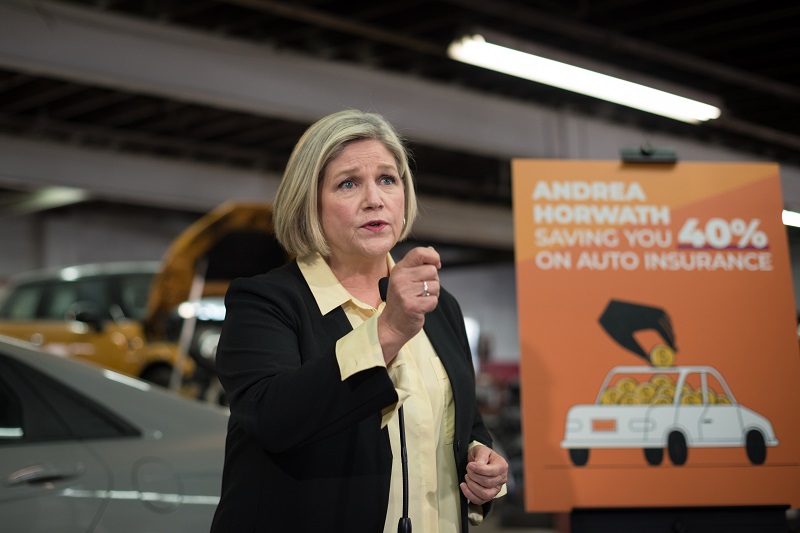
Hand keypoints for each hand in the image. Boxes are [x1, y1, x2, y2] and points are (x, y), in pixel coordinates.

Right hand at [377, 246, 440, 361]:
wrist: (392, 325)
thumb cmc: (401, 301)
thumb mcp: (406, 278)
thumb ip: (418, 264)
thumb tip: (432, 251)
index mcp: (399, 269)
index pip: (419, 252)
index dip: (433, 257)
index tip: (436, 264)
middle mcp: (400, 279)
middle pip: (432, 270)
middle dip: (433, 281)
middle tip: (422, 291)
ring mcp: (405, 292)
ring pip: (435, 286)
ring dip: (432, 294)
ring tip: (420, 299)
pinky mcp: (412, 306)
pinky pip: (434, 300)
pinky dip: (431, 305)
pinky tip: (421, 308)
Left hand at [460, 445, 507, 505]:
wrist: (479, 461)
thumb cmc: (482, 455)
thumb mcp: (482, 449)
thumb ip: (481, 455)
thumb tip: (478, 465)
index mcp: (502, 466)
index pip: (493, 471)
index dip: (480, 469)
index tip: (470, 465)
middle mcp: (501, 479)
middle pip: (488, 483)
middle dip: (474, 476)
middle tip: (468, 469)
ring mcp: (496, 489)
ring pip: (485, 494)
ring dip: (472, 486)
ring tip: (467, 477)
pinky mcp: (488, 496)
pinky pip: (479, 501)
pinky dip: (469, 494)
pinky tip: (464, 486)